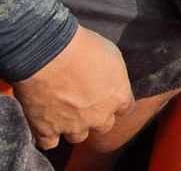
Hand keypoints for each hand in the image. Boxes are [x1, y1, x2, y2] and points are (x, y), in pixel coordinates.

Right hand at [13, 25, 134, 149]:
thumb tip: (111, 76)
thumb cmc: (82, 46)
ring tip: (65, 110)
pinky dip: (48, 134)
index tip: (109, 94)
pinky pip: (49, 142)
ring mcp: (74, 125)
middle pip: (104, 124)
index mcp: (118, 96)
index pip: (125, 108)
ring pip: (78, 135)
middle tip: (86, 100)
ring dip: (74, 125)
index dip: (116, 101)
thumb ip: (114, 73)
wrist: (48, 52)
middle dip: (98, 115)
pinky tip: (47, 123)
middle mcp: (99, 115)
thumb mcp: (111, 53)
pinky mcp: (47, 129)